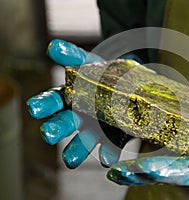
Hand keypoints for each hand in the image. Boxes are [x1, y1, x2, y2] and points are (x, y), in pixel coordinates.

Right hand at [27, 39, 131, 167]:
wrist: (128, 86)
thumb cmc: (103, 75)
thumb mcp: (89, 63)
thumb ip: (72, 56)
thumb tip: (52, 46)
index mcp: (69, 97)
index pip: (52, 100)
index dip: (43, 104)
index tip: (35, 109)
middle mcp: (77, 116)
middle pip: (63, 123)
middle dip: (54, 128)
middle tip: (48, 133)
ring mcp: (93, 129)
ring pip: (80, 142)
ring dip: (74, 151)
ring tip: (70, 160)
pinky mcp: (110, 139)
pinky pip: (107, 148)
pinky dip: (106, 153)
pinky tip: (106, 158)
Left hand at [107, 121, 188, 192]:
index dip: (166, 169)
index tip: (143, 167)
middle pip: (168, 175)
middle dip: (141, 174)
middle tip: (116, 170)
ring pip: (161, 174)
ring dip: (136, 172)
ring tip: (112, 168)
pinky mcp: (188, 165)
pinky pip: (163, 168)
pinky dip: (143, 166)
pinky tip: (126, 162)